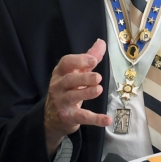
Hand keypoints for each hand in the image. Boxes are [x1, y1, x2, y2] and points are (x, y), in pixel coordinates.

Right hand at [45, 39, 110, 155]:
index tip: (93, 60)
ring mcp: (62, 102)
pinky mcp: (68, 116)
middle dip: (83, 77)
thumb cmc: (67, 90)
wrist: (53, 116)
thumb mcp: (75, 73)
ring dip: (86, 93)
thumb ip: (88, 59)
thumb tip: (102, 42)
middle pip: (69, 80)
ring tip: (98, 89)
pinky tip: (107, 119)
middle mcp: (58, 86)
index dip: (79, 60)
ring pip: (72, 96)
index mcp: (60, 73)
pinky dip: (95, 119)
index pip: (65, 63)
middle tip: (98, 77)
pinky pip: (82, 117)